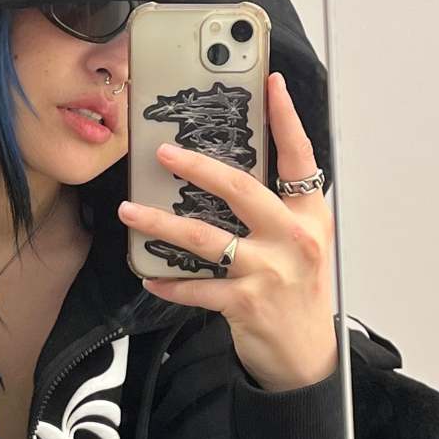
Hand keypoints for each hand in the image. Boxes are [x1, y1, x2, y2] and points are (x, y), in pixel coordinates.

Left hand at [116, 71, 337, 392]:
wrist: (307, 354)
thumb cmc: (299, 292)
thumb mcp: (299, 243)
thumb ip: (274, 209)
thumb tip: (224, 175)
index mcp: (309, 215)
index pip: (299, 157)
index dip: (285, 118)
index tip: (271, 84)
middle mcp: (293, 237)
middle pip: (240, 190)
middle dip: (197, 167)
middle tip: (163, 153)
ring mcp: (271, 271)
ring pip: (204, 238)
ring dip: (160, 224)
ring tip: (129, 211)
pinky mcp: (247, 302)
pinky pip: (196, 287)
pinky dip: (168, 282)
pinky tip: (148, 275)